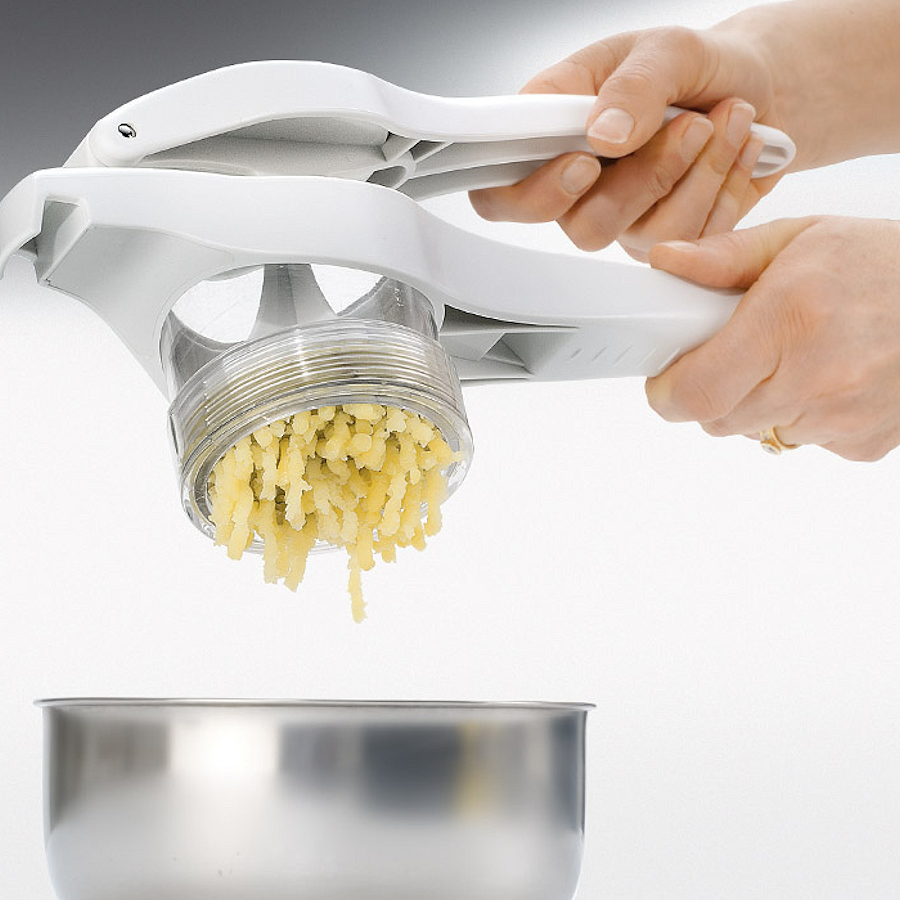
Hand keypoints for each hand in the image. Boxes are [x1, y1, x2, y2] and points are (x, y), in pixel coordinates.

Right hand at [469, 26, 787, 258]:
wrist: (761, 85)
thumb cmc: (696, 65)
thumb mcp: (668, 49)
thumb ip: (635, 86)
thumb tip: (602, 133)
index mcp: (550, 133)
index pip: (500, 193)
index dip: (531, 194)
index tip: (585, 162)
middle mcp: (577, 186)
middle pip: (580, 226)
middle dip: (645, 178)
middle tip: (688, 123)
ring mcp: (620, 217)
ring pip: (641, 234)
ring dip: (696, 174)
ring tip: (724, 119)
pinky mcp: (665, 237)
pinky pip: (689, 238)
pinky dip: (723, 187)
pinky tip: (734, 148)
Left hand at [645, 216, 899, 461]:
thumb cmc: (883, 262)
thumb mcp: (801, 238)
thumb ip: (724, 256)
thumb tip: (664, 260)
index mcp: (790, 319)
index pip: (696, 393)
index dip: (667, 392)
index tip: (664, 378)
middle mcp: (817, 377)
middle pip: (718, 419)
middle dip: (710, 391)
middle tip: (731, 354)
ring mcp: (844, 417)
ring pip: (757, 432)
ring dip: (756, 403)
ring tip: (791, 356)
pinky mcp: (863, 443)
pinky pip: (802, 441)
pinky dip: (800, 415)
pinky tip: (826, 376)